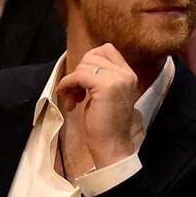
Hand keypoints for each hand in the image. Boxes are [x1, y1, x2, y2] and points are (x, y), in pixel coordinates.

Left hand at [55, 43, 137, 167]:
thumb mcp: (105, 95)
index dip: (89, 61)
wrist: (112, 146)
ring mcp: (118, 79)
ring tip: (72, 101)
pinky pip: (78, 76)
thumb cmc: (105, 124)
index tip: (82, 80)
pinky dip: (67, 85)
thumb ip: (99, 78)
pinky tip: (69, 101)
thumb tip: (80, 66)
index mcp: (128, 75)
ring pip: (84, 65)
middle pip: (92, 55)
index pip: (107, 50)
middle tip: (74, 93)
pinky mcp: (106, 86)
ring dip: (71, 82)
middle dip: (78, 72)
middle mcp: (126, 74)